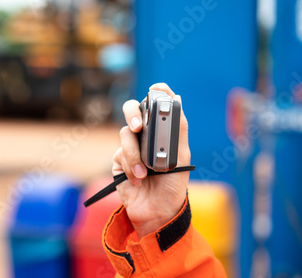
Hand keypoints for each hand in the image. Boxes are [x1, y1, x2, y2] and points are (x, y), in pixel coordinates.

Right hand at [113, 83, 190, 238]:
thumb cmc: (173, 185)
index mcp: (162, 131)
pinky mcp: (119, 161)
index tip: (156, 88)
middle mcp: (145, 136)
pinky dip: (130, 166)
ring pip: (125, 135)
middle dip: (132, 114)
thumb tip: (176, 99)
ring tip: (145, 171)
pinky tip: (138, 179)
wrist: (157, 211)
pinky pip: (120, 154)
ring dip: (134, 154)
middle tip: (137, 126)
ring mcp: (131, 148)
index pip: (158, 106)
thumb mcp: (182, 156)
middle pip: (133, 111)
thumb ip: (178, 129)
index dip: (157, 93)